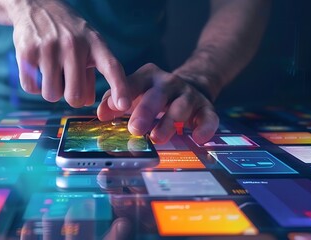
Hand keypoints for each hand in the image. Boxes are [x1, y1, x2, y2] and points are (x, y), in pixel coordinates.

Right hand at [8, 0, 130, 109]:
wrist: (36, 5)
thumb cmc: (67, 32)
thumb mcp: (87, 44)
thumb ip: (91, 73)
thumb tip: (88, 101)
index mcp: (95, 43)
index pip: (111, 67)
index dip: (120, 88)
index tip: (123, 105)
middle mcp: (74, 44)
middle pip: (75, 96)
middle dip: (71, 97)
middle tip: (68, 83)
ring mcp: (50, 47)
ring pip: (51, 94)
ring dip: (51, 90)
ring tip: (51, 71)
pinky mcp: (27, 52)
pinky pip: (31, 88)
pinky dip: (34, 85)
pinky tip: (37, 69)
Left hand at [97, 63, 218, 143]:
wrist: (190, 87)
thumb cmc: (152, 95)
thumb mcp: (133, 93)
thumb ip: (114, 102)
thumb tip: (101, 113)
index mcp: (148, 76)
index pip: (133, 84)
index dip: (122, 97)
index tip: (111, 112)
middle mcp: (169, 82)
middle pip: (157, 95)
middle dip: (145, 112)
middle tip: (134, 129)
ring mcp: (188, 94)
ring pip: (181, 106)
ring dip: (169, 122)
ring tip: (157, 138)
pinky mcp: (205, 107)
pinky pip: (208, 116)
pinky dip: (205, 127)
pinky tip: (197, 137)